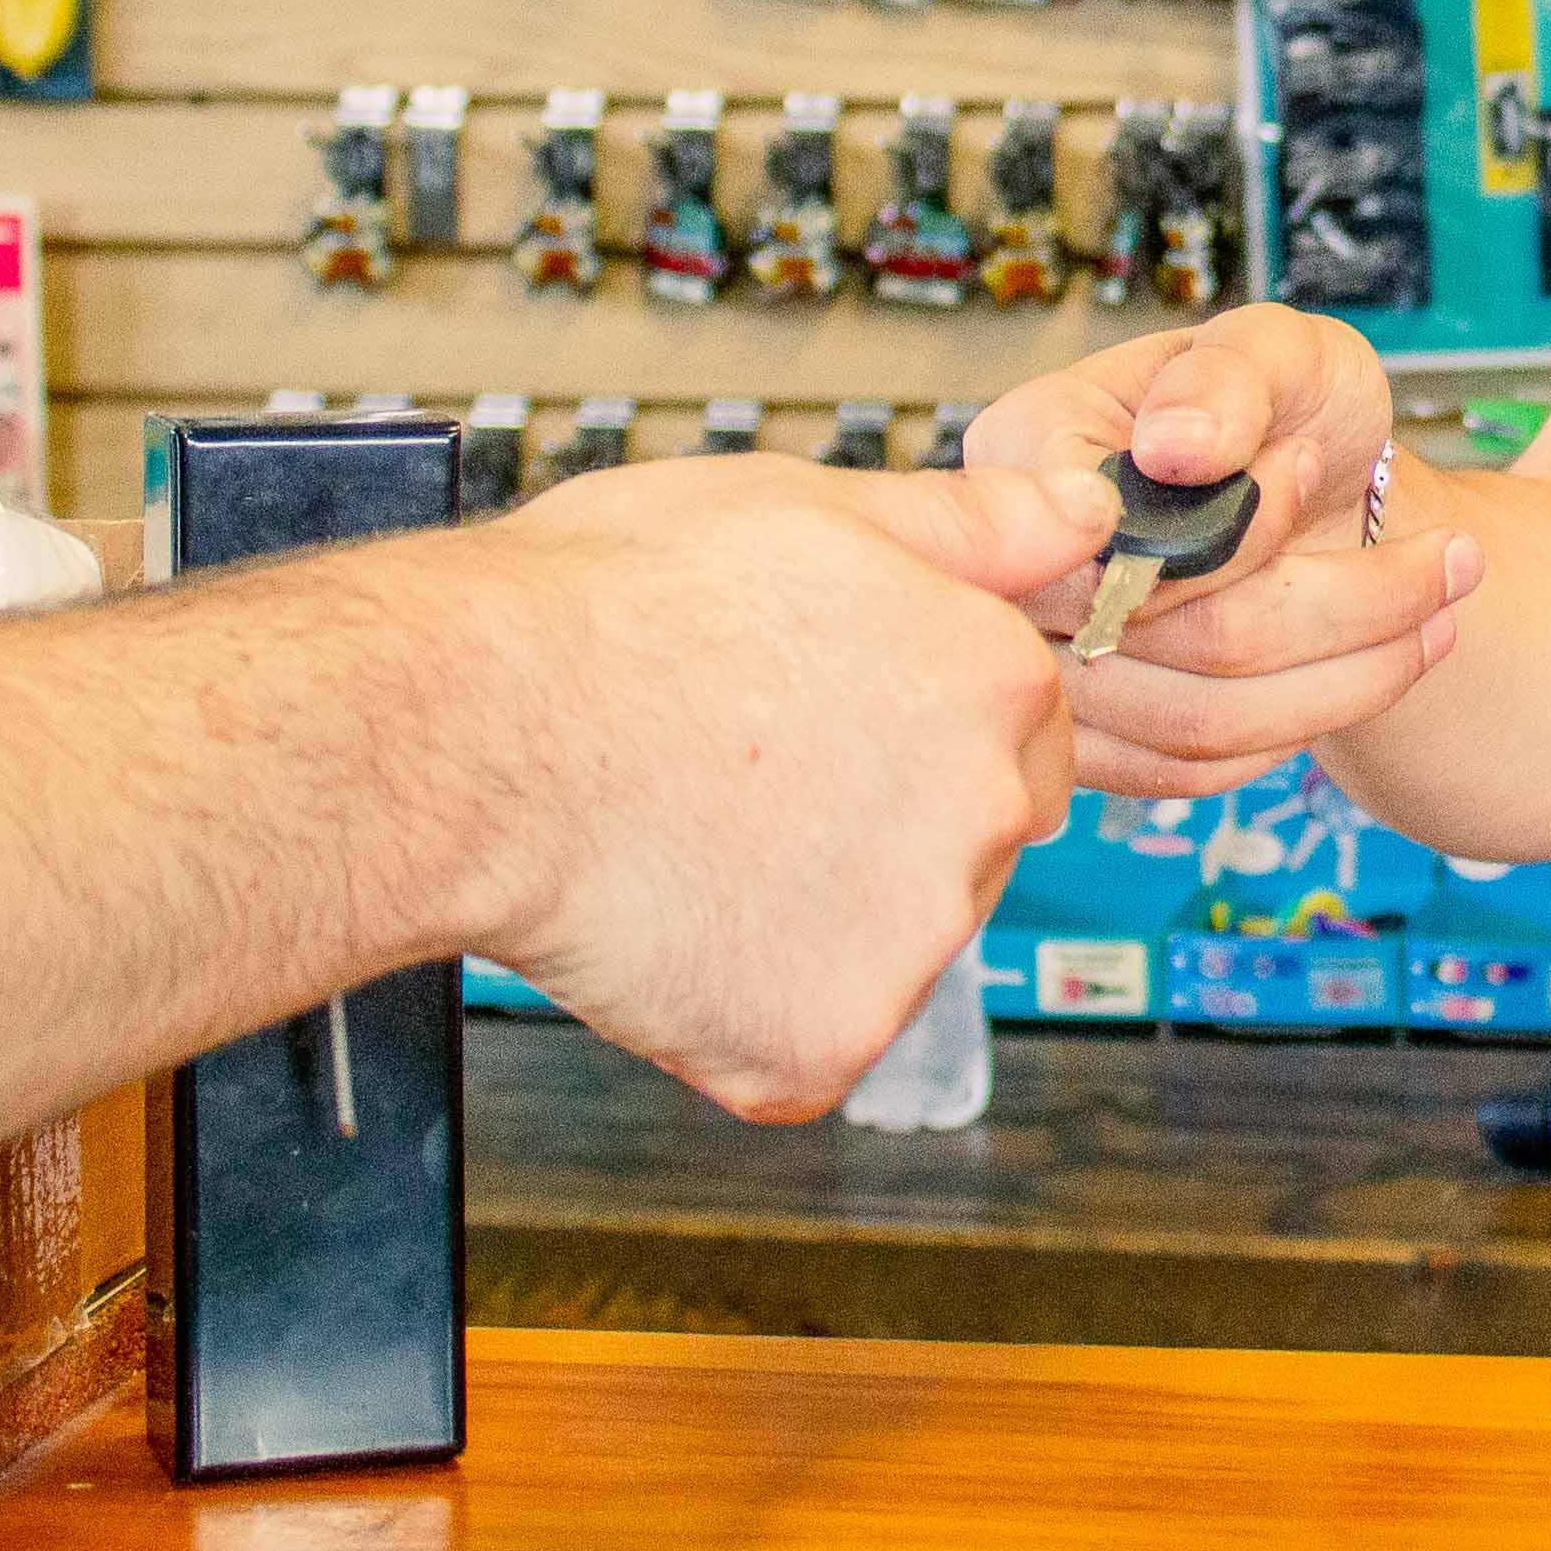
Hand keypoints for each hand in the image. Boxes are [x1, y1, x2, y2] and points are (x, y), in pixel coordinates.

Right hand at [458, 450, 1097, 1122]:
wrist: (468, 737)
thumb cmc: (609, 609)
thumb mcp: (808, 505)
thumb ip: (970, 526)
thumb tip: (1081, 515)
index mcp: (997, 682)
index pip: (1024, 728)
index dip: (919, 721)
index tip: (825, 719)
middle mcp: (985, 817)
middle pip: (970, 841)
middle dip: (883, 821)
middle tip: (744, 781)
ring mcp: (910, 944)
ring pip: (888, 943)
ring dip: (814, 918)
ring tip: (693, 843)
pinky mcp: (823, 1046)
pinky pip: (806, 1041)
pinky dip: (741, 1009)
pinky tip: (670, 927)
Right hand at [964, 302, 1475, 801]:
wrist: (1310, 482)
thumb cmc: (1283, 405)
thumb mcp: (1279, 348)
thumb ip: (1231, 376)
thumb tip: (1178, 445)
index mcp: (1027, 451)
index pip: (1113, 537)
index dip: (1236, 527)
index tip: (1318, 460)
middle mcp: (1013, 570)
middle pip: (1166, 639)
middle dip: (1336, 605)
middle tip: (1452, 556)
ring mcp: (1048, 666)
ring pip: (1193, 720)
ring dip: (1346, 678)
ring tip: (1443, 613)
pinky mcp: (1093, 742)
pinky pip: (1191, 770)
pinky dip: (1302, 727)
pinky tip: (1374, 668)